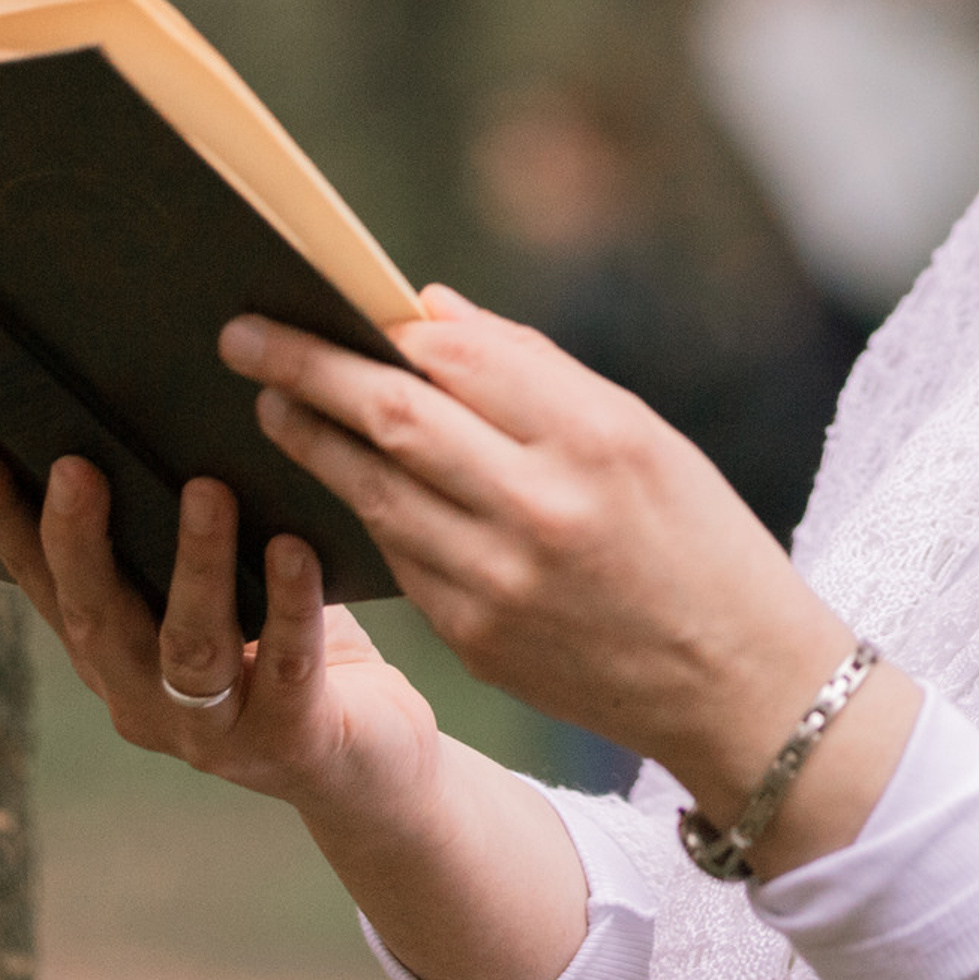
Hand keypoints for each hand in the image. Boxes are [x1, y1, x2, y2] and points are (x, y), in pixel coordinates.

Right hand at [0, 428, 439, 833]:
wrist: (366, 759)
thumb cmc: (288, 645)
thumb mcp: (230, 584)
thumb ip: (189, 526)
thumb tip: (169, 409)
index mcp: (113, 655)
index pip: (41, 580)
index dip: (1, 515)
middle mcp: (142, 698)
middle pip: (95, 617)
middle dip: (79, 540)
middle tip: (78, 464)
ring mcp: (212, 730)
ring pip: (189, 645)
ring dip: (195, 565)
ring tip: (205, 491)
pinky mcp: (289, 738)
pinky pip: (287, 665)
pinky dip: (290, 605)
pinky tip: (296, 549)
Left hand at [223, 288, 920, 873]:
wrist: (736, 683)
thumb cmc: (698, 537)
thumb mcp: (646, 436)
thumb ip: (538, 374)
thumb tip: (432, 317)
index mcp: (596, 439)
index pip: (461, 359)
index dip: (386, 326)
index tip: (330, 296)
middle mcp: (540, 508)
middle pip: (393, 419)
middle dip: (307, 369)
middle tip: (242, 334)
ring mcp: (498, 582)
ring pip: (373, 492)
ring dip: (311, 441)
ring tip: (270, 402)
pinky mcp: (473, 638)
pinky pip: (399, 555)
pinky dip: (360, 508)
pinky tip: (334, 480)